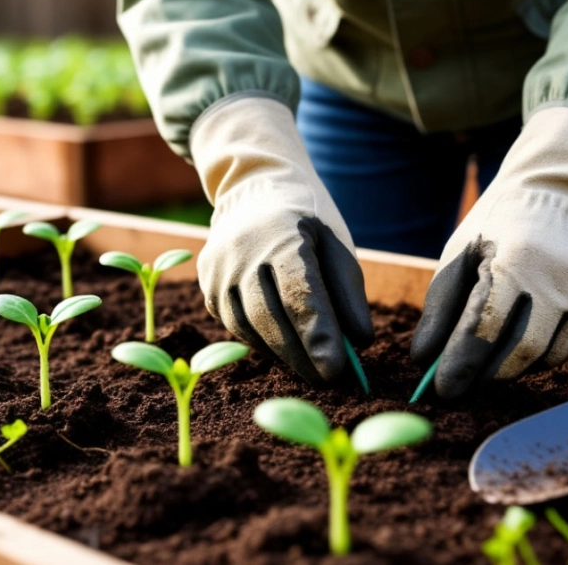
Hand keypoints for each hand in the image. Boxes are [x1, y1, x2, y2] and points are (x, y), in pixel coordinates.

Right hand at [190, 96, 373, 383]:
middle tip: (330, 381)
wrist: (252, 187)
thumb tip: (360, 342)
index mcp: (281, 237)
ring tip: (312, 370)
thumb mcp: (334, 242)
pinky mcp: (207, 287)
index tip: (337, 370)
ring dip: (283, 354)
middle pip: (272, 318)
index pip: (299, 294)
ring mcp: (218, 272)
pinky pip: (235, 325)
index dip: (318, 335)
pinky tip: (284, 348)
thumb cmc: (304, 217)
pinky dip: (262, 342)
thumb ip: (348, 291)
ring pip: (250, 328)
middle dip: (303, 355)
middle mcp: (242, 254)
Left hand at [411, 107, 567, 396]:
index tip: (442, 389)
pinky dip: (537, 358)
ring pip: (545, 355)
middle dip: (486, 375)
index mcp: (512, 262)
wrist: (552, 194)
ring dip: (510, 369)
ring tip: (485, 365)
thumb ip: (440, 308)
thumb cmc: (494, 229)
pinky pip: (565, 346)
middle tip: (461, 387)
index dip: (462, 364)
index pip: (485, 328)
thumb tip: (423, 359)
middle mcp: (553, 279)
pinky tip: (515, 350)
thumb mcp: (458, 256)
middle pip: (521, 350)